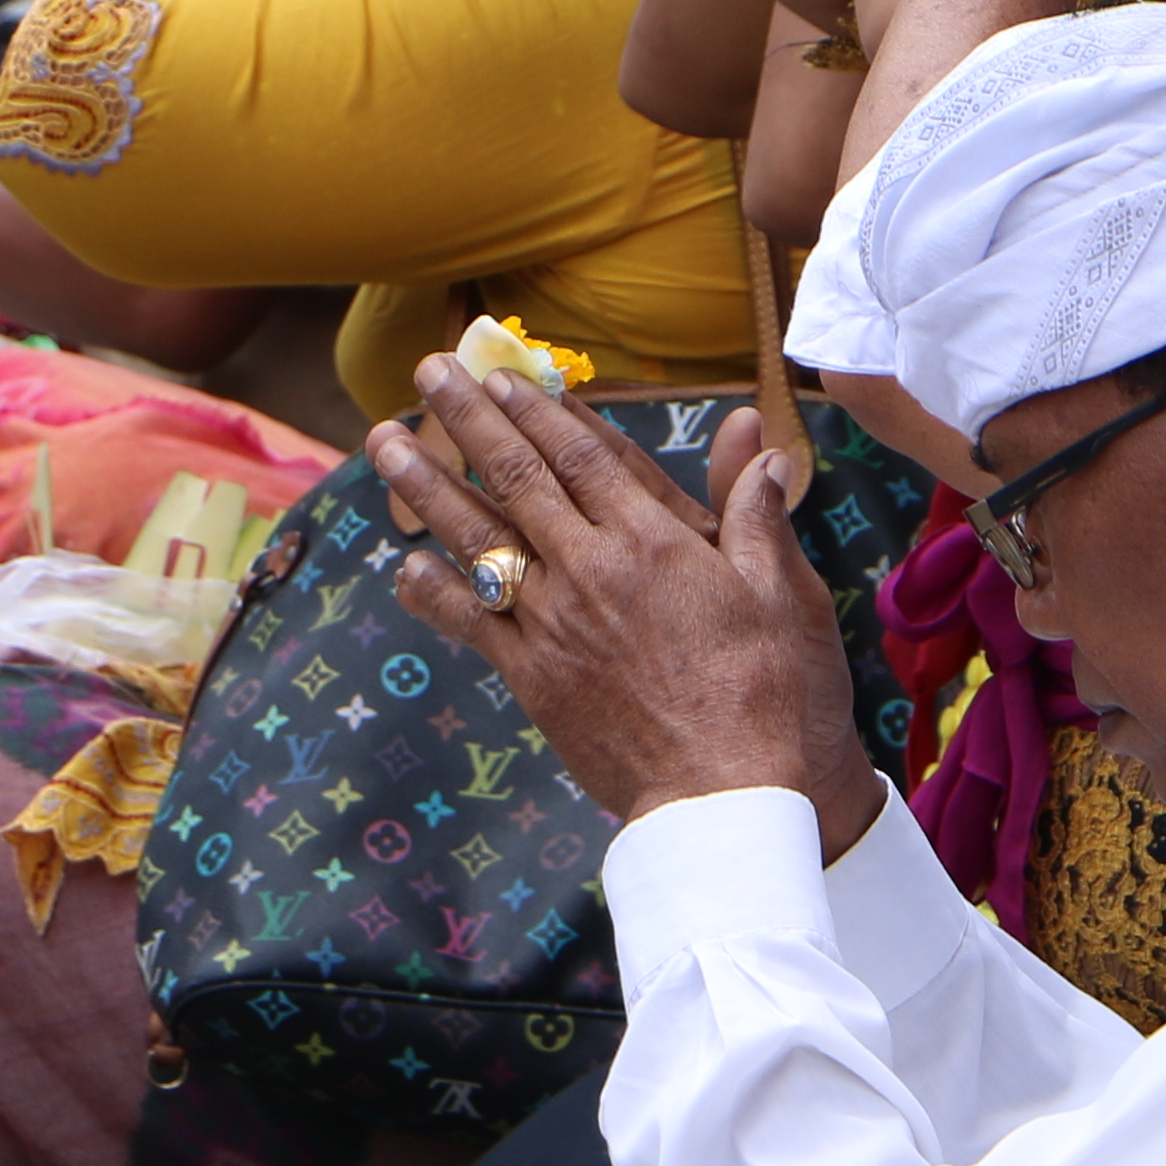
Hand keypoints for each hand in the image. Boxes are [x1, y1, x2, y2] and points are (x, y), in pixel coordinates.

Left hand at [373, 361, 880, 837]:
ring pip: (478, 539)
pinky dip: (434, 592)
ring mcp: (554, 624)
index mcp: (652, 541)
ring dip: (428, 486)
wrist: (725, 793)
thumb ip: (755, 513)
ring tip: (386, 442)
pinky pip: (471, 623)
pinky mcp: (533, 678)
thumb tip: (759, 444)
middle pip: (517, 479)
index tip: (502, 374)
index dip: (537, 409)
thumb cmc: (766, 692)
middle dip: (468, 419)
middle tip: (429, 372)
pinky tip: (404, 564)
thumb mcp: (779, 594)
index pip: (581, 454)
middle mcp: (591, 570)